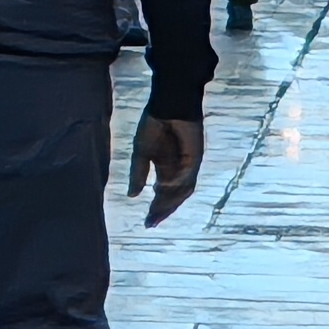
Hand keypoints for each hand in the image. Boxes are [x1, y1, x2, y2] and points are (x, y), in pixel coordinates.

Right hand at [129, 111, 204, 225]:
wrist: (167, 105)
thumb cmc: (154, 125)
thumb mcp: (141, 153)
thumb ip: (138, 174)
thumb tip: (132, 196)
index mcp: (166, 169)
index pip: (163, 195)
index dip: (156, 209)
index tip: (147, 223)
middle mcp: (178, 170)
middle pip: (174, 197)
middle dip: (163, 210)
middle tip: (151, 223)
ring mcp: (188, 165)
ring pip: (183, 190)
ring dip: (171, 203)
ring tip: (157, 213)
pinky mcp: (196, 157)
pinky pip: (188, 174)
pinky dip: (177, 182)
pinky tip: (163, 187)